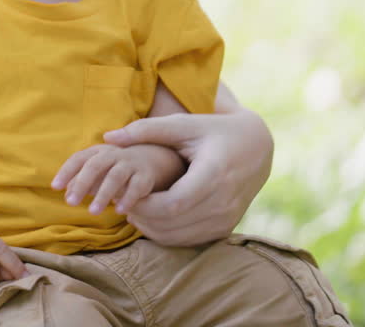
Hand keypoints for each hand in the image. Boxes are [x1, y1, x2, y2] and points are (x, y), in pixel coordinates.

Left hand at [51, 143, 183, 215]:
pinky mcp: (146, 175)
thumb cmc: (118, 167)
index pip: (78, 159)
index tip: (55, 187)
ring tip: (93, 212)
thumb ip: (83, 181)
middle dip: (82, 183)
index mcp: (98, 151)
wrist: (156, 158)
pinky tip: (120, 212)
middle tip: (70, 203)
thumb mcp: (100, 171)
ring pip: (115, 176)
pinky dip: (128, 198)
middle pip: (94, 165)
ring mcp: (131, 163)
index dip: (66, 172)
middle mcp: (113, 154)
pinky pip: (137, 187)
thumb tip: (66, 194)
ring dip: (103, 194)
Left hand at [103, 110, 272, 245]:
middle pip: (172, 223)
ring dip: (150, 227)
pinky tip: (152, 215)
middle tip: (120, 203)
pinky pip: (189, 240)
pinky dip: (165, 233)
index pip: (172, 204)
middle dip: (141, 216)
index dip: (143, 204)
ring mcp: (227, 218)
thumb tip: (108, 138)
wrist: (256, 147)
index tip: (122, 194)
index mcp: (213, 174)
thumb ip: (147, 130)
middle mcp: (224, 201)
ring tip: (133, 208)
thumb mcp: (184, 124)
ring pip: (178, 236)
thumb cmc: (214, 131)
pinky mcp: (225, 228)